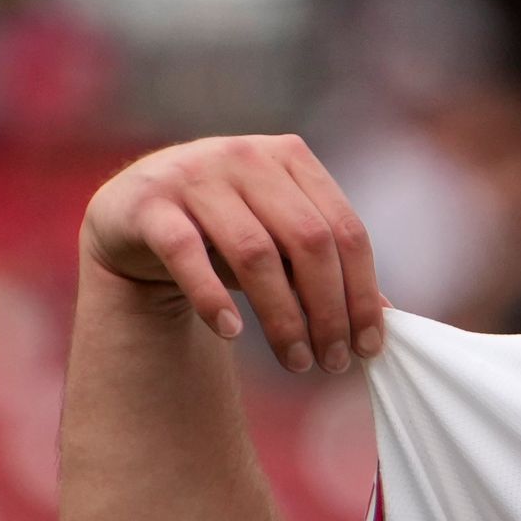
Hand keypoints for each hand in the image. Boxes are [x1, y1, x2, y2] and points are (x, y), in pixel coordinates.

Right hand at [81, 134, 387, 375]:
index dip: (362, 294)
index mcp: (291, 158)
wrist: (132, 220)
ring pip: (255, 252)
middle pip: (309, 241)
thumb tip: (387, 317)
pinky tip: (231, 332)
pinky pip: (186, 254)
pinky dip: (212, 297)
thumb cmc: (221, 236)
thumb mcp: (280, 245)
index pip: (346, 230)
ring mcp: (194, 175)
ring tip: (296, 362)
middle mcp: (246, 157)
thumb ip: (327, 270)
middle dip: (328, 311)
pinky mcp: (149, 204)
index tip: (367, 347)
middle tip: (332, 363)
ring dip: (282, 317)